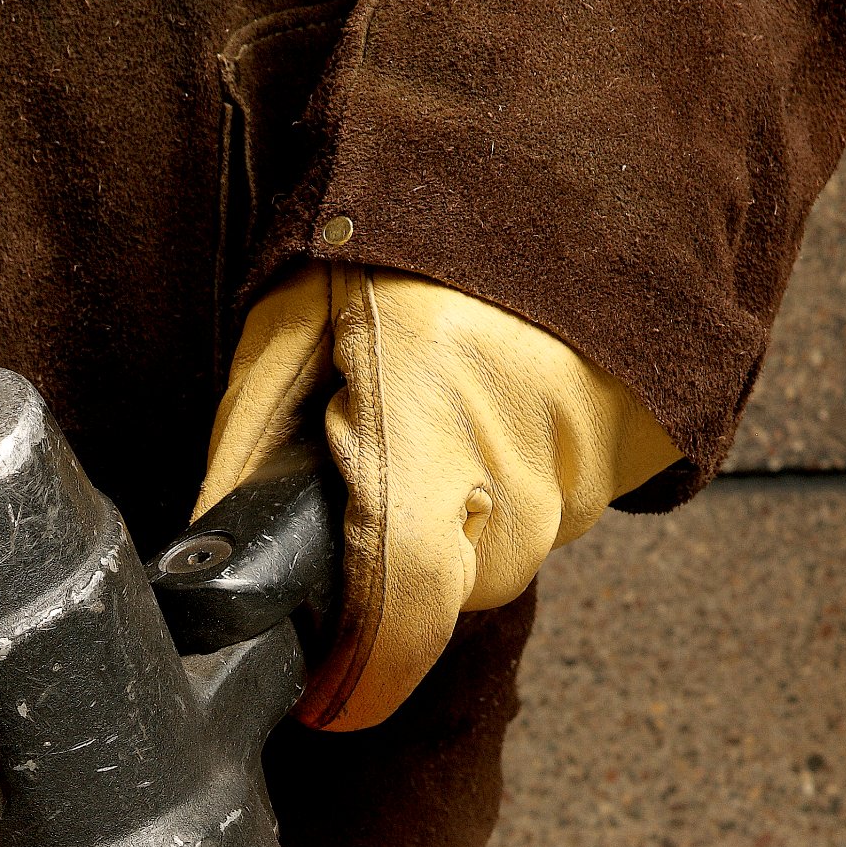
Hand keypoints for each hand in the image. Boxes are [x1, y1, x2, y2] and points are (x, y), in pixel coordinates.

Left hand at [198, 267, 678, 731]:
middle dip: (411, 563)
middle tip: (383, 471)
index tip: (332, 698)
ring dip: (470, 516)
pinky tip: (497, 406)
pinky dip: (524, 482)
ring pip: (513, 552)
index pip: (410, 603)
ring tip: (443, 415)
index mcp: (426, 415)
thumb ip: (247, 455)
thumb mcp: (285, 331)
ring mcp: (592, 447)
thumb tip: (208, 568)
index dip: (368, 674)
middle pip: (460, 588)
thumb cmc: (394, 232)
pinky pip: (564, 507)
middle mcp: (520, 447)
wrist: (537, 148)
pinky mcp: (637, 439)